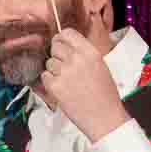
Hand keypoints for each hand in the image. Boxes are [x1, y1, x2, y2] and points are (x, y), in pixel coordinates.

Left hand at [42, 28, 131, 142]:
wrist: (105, 118)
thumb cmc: (105, 95)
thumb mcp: (100, 66)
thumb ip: (83, 53)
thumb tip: (65, 44)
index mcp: (90, 53)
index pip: (67, 33)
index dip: (61, 38)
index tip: (60, 43)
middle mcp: (77, 60)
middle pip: (55, 46)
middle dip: (57, 55)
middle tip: (64, 67)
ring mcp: (65, 73)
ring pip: (49, 62)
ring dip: (54, 70)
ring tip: (68, 81)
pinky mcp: (55, 86)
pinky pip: (45, 76)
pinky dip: (50, 82)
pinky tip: (63, 89)